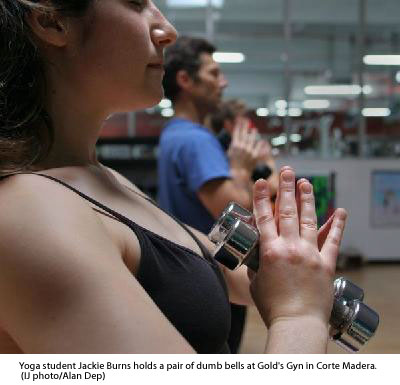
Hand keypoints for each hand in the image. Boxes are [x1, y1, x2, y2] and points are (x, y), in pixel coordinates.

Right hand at [227, 117, 264, 172]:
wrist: (237, 175)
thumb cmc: (230, 166)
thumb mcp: (227, 154)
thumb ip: (230, 146)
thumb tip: (231, 139)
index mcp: (234, 145)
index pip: (236, 132)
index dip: (238, 125)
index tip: (239, 120)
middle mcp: (242, 147)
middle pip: (244, 133)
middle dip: (245, 126)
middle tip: (246, 120)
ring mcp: (249, 151)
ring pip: (252, 139)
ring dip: (253, 133)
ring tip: (254, 130)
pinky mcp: (255, 156)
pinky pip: (259, 148)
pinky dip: (261, 144)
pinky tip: (262, 141)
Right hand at [249, 166, 346, 327]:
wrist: (297, 323)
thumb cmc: (273, 306)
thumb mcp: (256, 283)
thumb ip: (255, 266)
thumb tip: (254, 258)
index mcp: (270, 252)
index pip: (263, 218)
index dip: (261, 198)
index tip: (261, 182)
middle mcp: (291, 248)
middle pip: (287, 212)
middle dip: (286, 188)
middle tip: (287, 171)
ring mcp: (310, 254)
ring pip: (308, 219)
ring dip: (307, 199)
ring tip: (306, 182)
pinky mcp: (326, 264)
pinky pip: (332, 240)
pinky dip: (337, 225)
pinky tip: (340, 210)